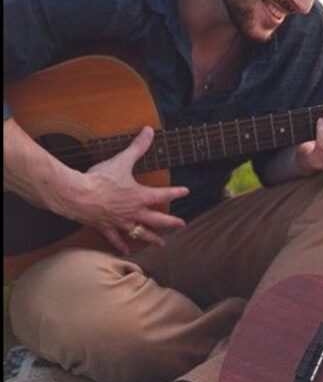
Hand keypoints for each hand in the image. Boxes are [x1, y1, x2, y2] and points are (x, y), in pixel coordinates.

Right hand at [74, 126, 189, 253]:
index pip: (163, 194)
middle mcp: (133, 212)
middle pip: (156, 219)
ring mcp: (120, 222)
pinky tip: (126, 251)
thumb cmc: (100, 178)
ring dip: (151, 238)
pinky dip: (121, 245)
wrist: (78, 195)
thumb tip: (149, 130)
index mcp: (139, 196)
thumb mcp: (122, 160)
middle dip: (170, 223)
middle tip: (182, 225)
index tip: (186, 192)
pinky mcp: (105, 227)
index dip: (175, 192)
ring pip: (139, 232)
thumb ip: (138, 146)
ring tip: (161, 243)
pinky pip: (115, 239)